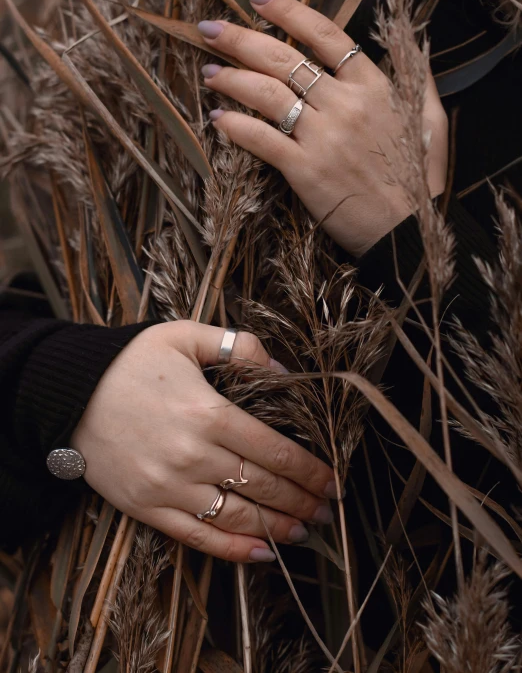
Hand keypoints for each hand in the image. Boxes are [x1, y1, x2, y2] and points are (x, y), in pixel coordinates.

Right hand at [70, 321, 335, 562]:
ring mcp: (168, 487)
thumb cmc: (130, 361)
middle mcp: (193, 455)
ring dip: (277, 528)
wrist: (67, 393)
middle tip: (326, 511)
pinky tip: (261, 554)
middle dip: (302, 502)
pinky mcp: (146, 507)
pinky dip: (233, 550)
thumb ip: (238, 347)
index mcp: (208, 413)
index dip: (310, 471)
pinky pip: (196, 537)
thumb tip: (282, 370)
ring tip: (303, 532)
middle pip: (263, 488)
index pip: (275, 451)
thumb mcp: (184, 335)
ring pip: (236, 517)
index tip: (332, 480)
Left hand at [198, 0, 447, 255]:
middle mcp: (345, 104)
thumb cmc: (419, 179)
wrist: (409, 231)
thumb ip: (421, 80)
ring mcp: (323, 137)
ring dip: (231, 79)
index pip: (325, 34)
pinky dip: (236, 126)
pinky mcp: (305, 170)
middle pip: (284, 59)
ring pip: (266, 94)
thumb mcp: (432, 121)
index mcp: (374, 86)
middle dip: (240, 39)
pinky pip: (262, 139)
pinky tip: (218, 118)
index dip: (287, 11)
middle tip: (209, 28)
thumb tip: (417, 44)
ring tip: (210, 72)